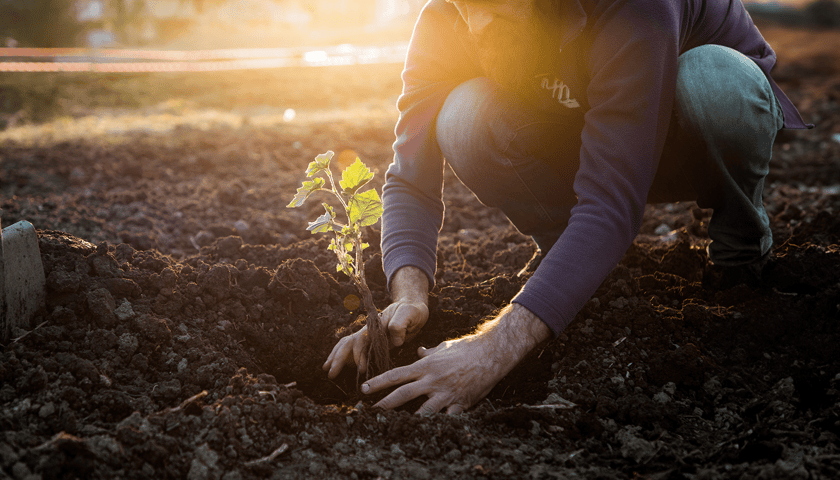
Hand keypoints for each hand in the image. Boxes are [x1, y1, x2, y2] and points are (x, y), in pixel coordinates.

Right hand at [323, 266, 428, 378]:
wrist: (412, 307)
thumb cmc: (411, 310)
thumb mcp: (408, 313)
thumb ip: (400, 325)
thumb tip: (395, 341)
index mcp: (375, 326)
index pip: (361, 341)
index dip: (360, 355)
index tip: (362, 369)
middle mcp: (368, 331)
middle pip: (347, 343)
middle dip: (337, 358)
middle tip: (331, 373)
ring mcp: (368, 336)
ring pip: (346, 346)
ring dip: (335, 357)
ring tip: (326, 370)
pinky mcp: (372, 342)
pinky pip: (353, 350)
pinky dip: (343, 357)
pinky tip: (338, 366)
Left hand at [360, 303, 550, 414]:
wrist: (492, 352)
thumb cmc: (468, 347)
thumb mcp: (446, 347)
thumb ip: (431, 351)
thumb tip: (420, 350)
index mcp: (426, 365)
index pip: (396, 374)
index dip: (378, 382)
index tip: (363, 389)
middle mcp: (432, 379)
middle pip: (403, 393)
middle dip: (385, 404)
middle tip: (369, 413)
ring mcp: (446, 392)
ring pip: (423, 411)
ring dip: (409, 421)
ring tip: (395, 432)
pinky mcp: (460, 403)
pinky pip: (447, 420)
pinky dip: (440, 428)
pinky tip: (430, 438)